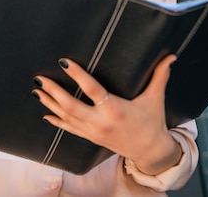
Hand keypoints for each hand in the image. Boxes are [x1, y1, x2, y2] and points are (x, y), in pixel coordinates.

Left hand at [33, 54, 181, 174]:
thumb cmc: (152, 122)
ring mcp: (93, 132)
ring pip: (66, 117)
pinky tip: (44, 113)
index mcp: (115, 109)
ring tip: (36, 90)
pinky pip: (69, 129)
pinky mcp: (90, 138)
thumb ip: (159, 76)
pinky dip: (56, 120)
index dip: (77, 75)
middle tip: (40, 78)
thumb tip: (171, 56)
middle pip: (71, 106)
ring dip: (49, 103)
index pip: (92, 89)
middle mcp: (101, 122)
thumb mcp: (155, 98)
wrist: (150, 152)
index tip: (64, 62)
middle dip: (53, 91)